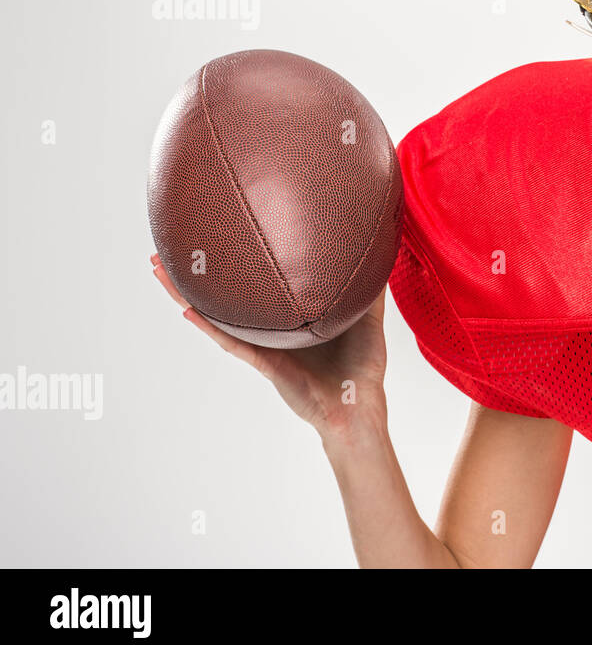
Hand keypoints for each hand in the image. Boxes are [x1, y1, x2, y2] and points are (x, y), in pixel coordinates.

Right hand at [151, 253, 388, 439]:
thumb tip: (380, 250)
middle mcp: (268, 331)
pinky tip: (188, 310)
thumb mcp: (368, 318)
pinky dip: (209, 327)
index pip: (254, 288)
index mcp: (287, 319)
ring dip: (184, 294)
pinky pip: (232, 342)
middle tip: (165, 249)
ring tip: (159, 269)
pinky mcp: (264, 364)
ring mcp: (261, 347)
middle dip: (193, 276)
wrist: (359, 408)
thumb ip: (369, 289)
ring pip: (214, 316)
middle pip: (222, 299)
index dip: (232, 266)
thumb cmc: (362, 368)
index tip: (215, 236)